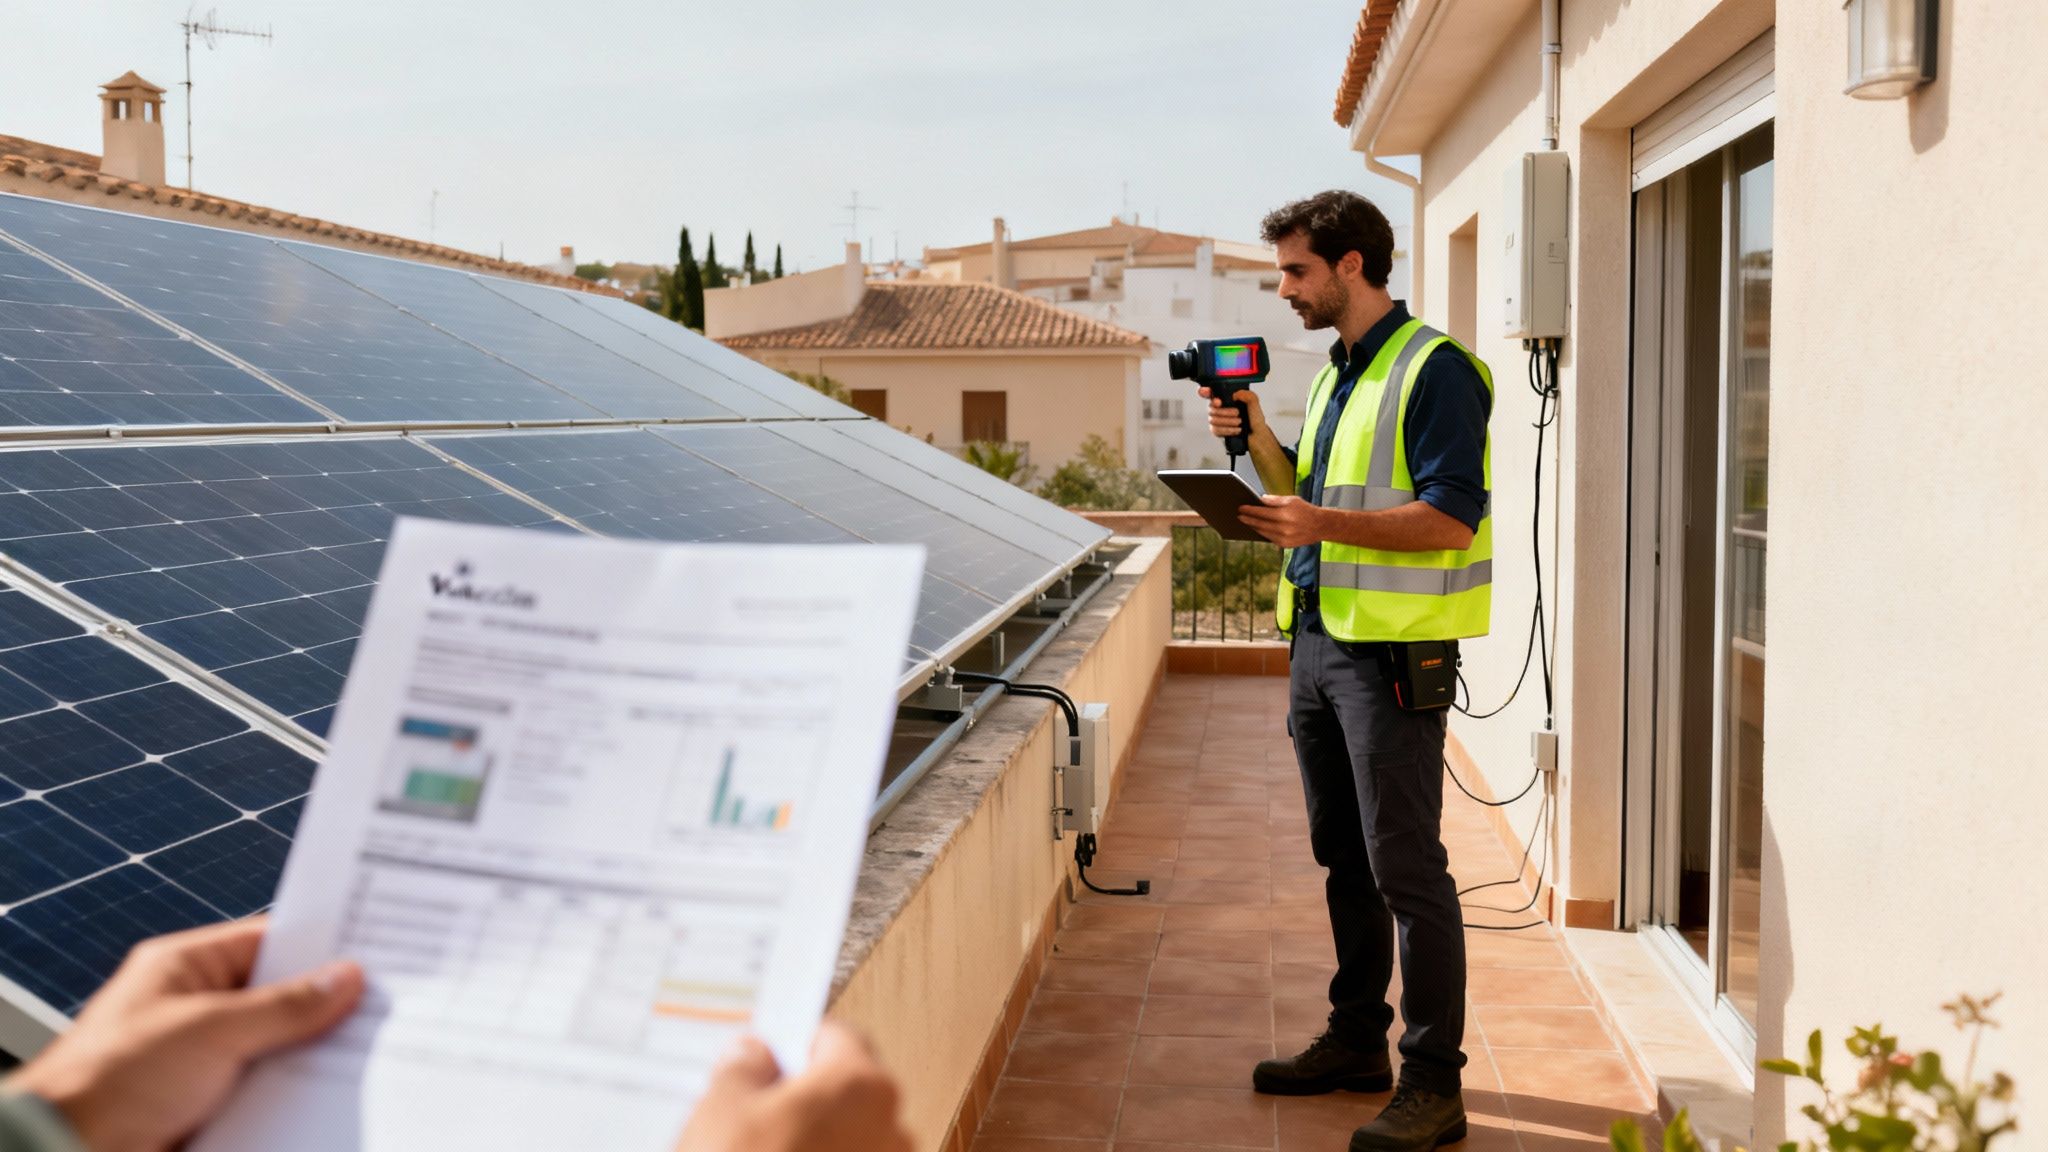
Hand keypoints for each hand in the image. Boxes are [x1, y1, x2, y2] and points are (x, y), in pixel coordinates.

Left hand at [3, 918, 362, 1151]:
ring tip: (366, 1051)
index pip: (268, 941)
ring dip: (314, 1054)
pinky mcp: (210, 1104)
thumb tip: (343, 979)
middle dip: (326, 1004)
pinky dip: (298, 1092)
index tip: (373, 946)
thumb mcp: (209, 1030)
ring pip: (280, 1047)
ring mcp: (203, 1059)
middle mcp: (195, 1009)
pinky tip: (331, 1094)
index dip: (320, 944)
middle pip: (280, 997)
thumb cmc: (108, 1081)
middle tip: (383, 1002)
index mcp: (184, 967)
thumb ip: (282, 1005)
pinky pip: (269, 1090)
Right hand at [675, 1022, 910, 1151]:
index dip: (797, 1045)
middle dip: (805, 1102)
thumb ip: (744, 1068)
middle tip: (751, 1116)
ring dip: (816, 1147)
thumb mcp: (721, 1110)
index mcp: (862, 1086)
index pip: (837, 1038)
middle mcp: (893, 1133)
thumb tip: (755, 1056)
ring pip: (849, 1145)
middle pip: (847, 1096)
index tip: (768, 1059)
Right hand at [1199, 386, 1264, 440]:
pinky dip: (1227, 430)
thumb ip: (1247, 395)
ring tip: (1239, 422)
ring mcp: (1217, 420)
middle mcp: (1219, 408)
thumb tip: (1236, 394)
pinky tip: (1236, 429)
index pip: (1210, 392)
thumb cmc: (1254, 419)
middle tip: (1237, 413)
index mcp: (1226, 398)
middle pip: (1210, 408)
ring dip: (1228, 421)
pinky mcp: (1217, 431)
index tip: (1217, 400)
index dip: (1206, 392)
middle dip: (1225, 412)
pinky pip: (1215, 430)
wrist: (1257, 435)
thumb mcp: (1254, 403)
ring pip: (1213, 420)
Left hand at [1237, 494, 1328, 547]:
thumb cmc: (1305, 510)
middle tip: (1239, 515)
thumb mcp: (1291, 499)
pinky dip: (1262, 533)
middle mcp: (1284, 528)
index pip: (1262, 512)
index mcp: (1285, 514)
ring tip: (1246, 521)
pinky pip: (1269, 538)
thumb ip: (1274, 500)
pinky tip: (1257, 529)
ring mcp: (1284, 538)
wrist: (1320, 526)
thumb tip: (1260, 499)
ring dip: (1253, 527)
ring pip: (1263, 532)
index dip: (1250, 510)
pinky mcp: (1285, 545)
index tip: (1240, 508)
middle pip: (1260, 523)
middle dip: (1248, 519)